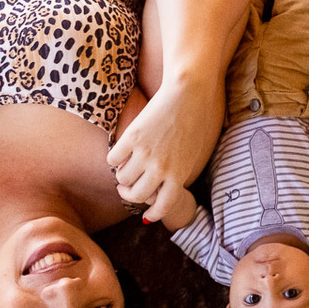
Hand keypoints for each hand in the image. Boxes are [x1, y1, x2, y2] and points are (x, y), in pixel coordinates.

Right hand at [108, 80, 221, 223]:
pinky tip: (119, 152)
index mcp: (179, 174)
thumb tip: (161, 191)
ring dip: (121, 176)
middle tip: (126, 188)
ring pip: (122, 178)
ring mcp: (145, 154)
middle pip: (136, 195)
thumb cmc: (195, 122)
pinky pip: (113, 159)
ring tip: (125, 167)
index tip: (146, 214)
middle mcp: (161, 169)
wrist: (188, 94)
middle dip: (129, 194)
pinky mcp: (131, 138)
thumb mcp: (193, 154)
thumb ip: (178, 173)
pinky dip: (114, 159)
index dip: (153, 213)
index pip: (163, 206)